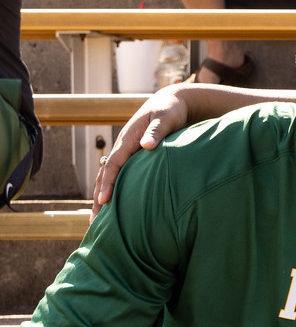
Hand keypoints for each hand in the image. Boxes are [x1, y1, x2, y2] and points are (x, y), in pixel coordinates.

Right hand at [92, 86, 191, 210]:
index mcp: (128, 139)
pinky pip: (121, 178)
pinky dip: (115, 192)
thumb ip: (157, 131)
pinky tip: (115, 209)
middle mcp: (123, 148)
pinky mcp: (134, 159)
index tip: (104, 201)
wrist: (171, 103)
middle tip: (94, 222)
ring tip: (98, 222)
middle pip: (106, 176)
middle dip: (99, 199)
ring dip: (103, 199)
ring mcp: (127, 154)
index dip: (109, 183)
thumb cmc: (170, 110)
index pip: (114, 165)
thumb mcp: (166, 118)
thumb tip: (146, 146)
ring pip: (110, 179)